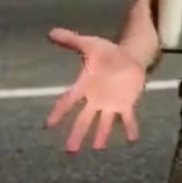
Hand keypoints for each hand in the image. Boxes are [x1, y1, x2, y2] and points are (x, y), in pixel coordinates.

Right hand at [45, 28, 145, 152]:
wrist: (128, 56)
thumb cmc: (106, 52)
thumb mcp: (89, 44)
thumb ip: (71, 40)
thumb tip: (51, 32)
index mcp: (85, 86)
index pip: (69, 100)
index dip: (59, 111)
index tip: (48, 124)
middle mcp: (95, 99)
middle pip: (84, 119)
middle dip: (77, 133)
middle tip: (70, 150)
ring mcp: (111, 103)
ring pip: (104, 122)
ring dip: (102, 135)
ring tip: (97, 148)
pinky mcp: (126, 103)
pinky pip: (128, 118)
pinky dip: (131, 128)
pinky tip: (133, 139)